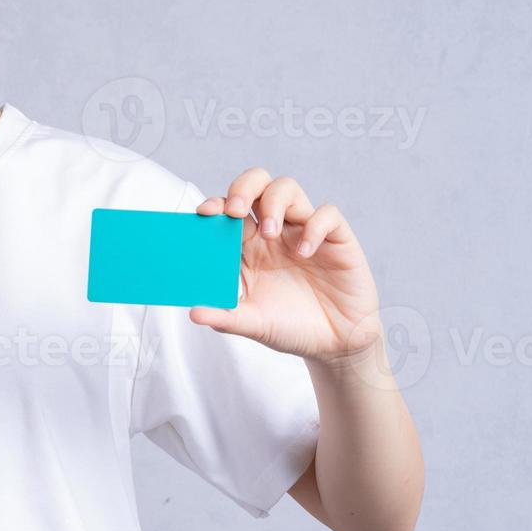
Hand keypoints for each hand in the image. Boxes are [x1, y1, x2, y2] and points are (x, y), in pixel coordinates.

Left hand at [189, 168, 381, 362]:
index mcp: (250, 245)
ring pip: (288, 188)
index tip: (204, 213)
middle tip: (234, 211)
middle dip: (243, 188)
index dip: (216, 203)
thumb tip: (194, 313)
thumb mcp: (253, 324)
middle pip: (257, 184)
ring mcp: (304, 232)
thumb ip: (225, 317)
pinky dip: (314, 227)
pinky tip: (305, 252)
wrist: (333, 346)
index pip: (229, 209)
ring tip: (270, 234)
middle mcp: (276, 232)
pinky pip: (328, 215)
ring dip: (274, 203)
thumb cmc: (291, 328)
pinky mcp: (337, 240)